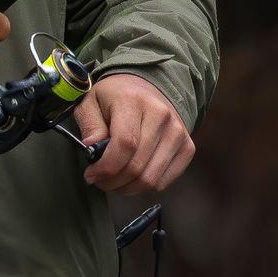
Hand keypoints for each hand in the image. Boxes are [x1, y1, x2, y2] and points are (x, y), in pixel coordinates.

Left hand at [77, 75, 194, 195]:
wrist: (146, 88)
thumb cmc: (114, 99)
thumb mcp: (90, 103)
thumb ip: (90, 126)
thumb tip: (92, 148)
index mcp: (134, 101)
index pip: (125, 144)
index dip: (106, 167)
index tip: (91, 175)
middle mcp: (161, 116)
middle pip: (137, 166)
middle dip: (112, 182)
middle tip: (99, 180)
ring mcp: (178, 133)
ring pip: (150, 179)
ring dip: (127, 188)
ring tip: (114, 181)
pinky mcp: (187, 147)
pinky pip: (163, 181)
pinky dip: (144, 187)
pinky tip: (132, 179)